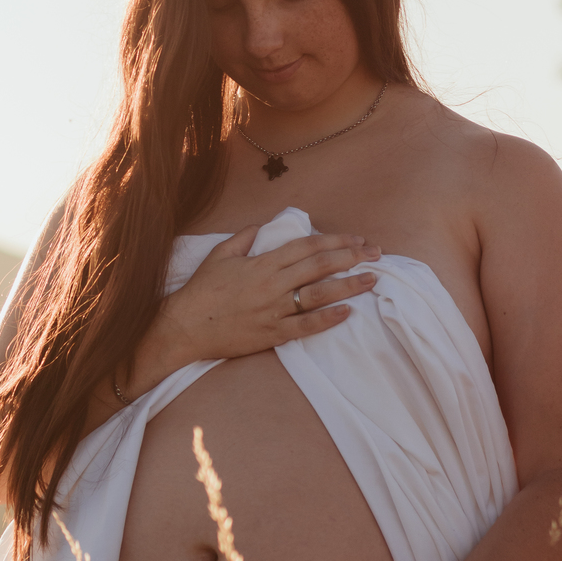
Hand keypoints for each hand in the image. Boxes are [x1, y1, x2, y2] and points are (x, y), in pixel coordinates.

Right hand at [128, 228, 379, 391]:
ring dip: (348, 286)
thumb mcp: (220, 254)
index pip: (307, 246)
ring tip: (371, 279)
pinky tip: (347, 312)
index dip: (335, 240)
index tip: (357, 238)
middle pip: (319, 266)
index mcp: (263, 262)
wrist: (185, 327)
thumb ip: (244, 237)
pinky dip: (327, 319)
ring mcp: (274, 310)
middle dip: (351, 257)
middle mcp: (273, 284)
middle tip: (376, 254)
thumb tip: (262, 226)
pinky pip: (305, 326)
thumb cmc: (201, 290)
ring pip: (318, 294)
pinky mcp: (272, 334)